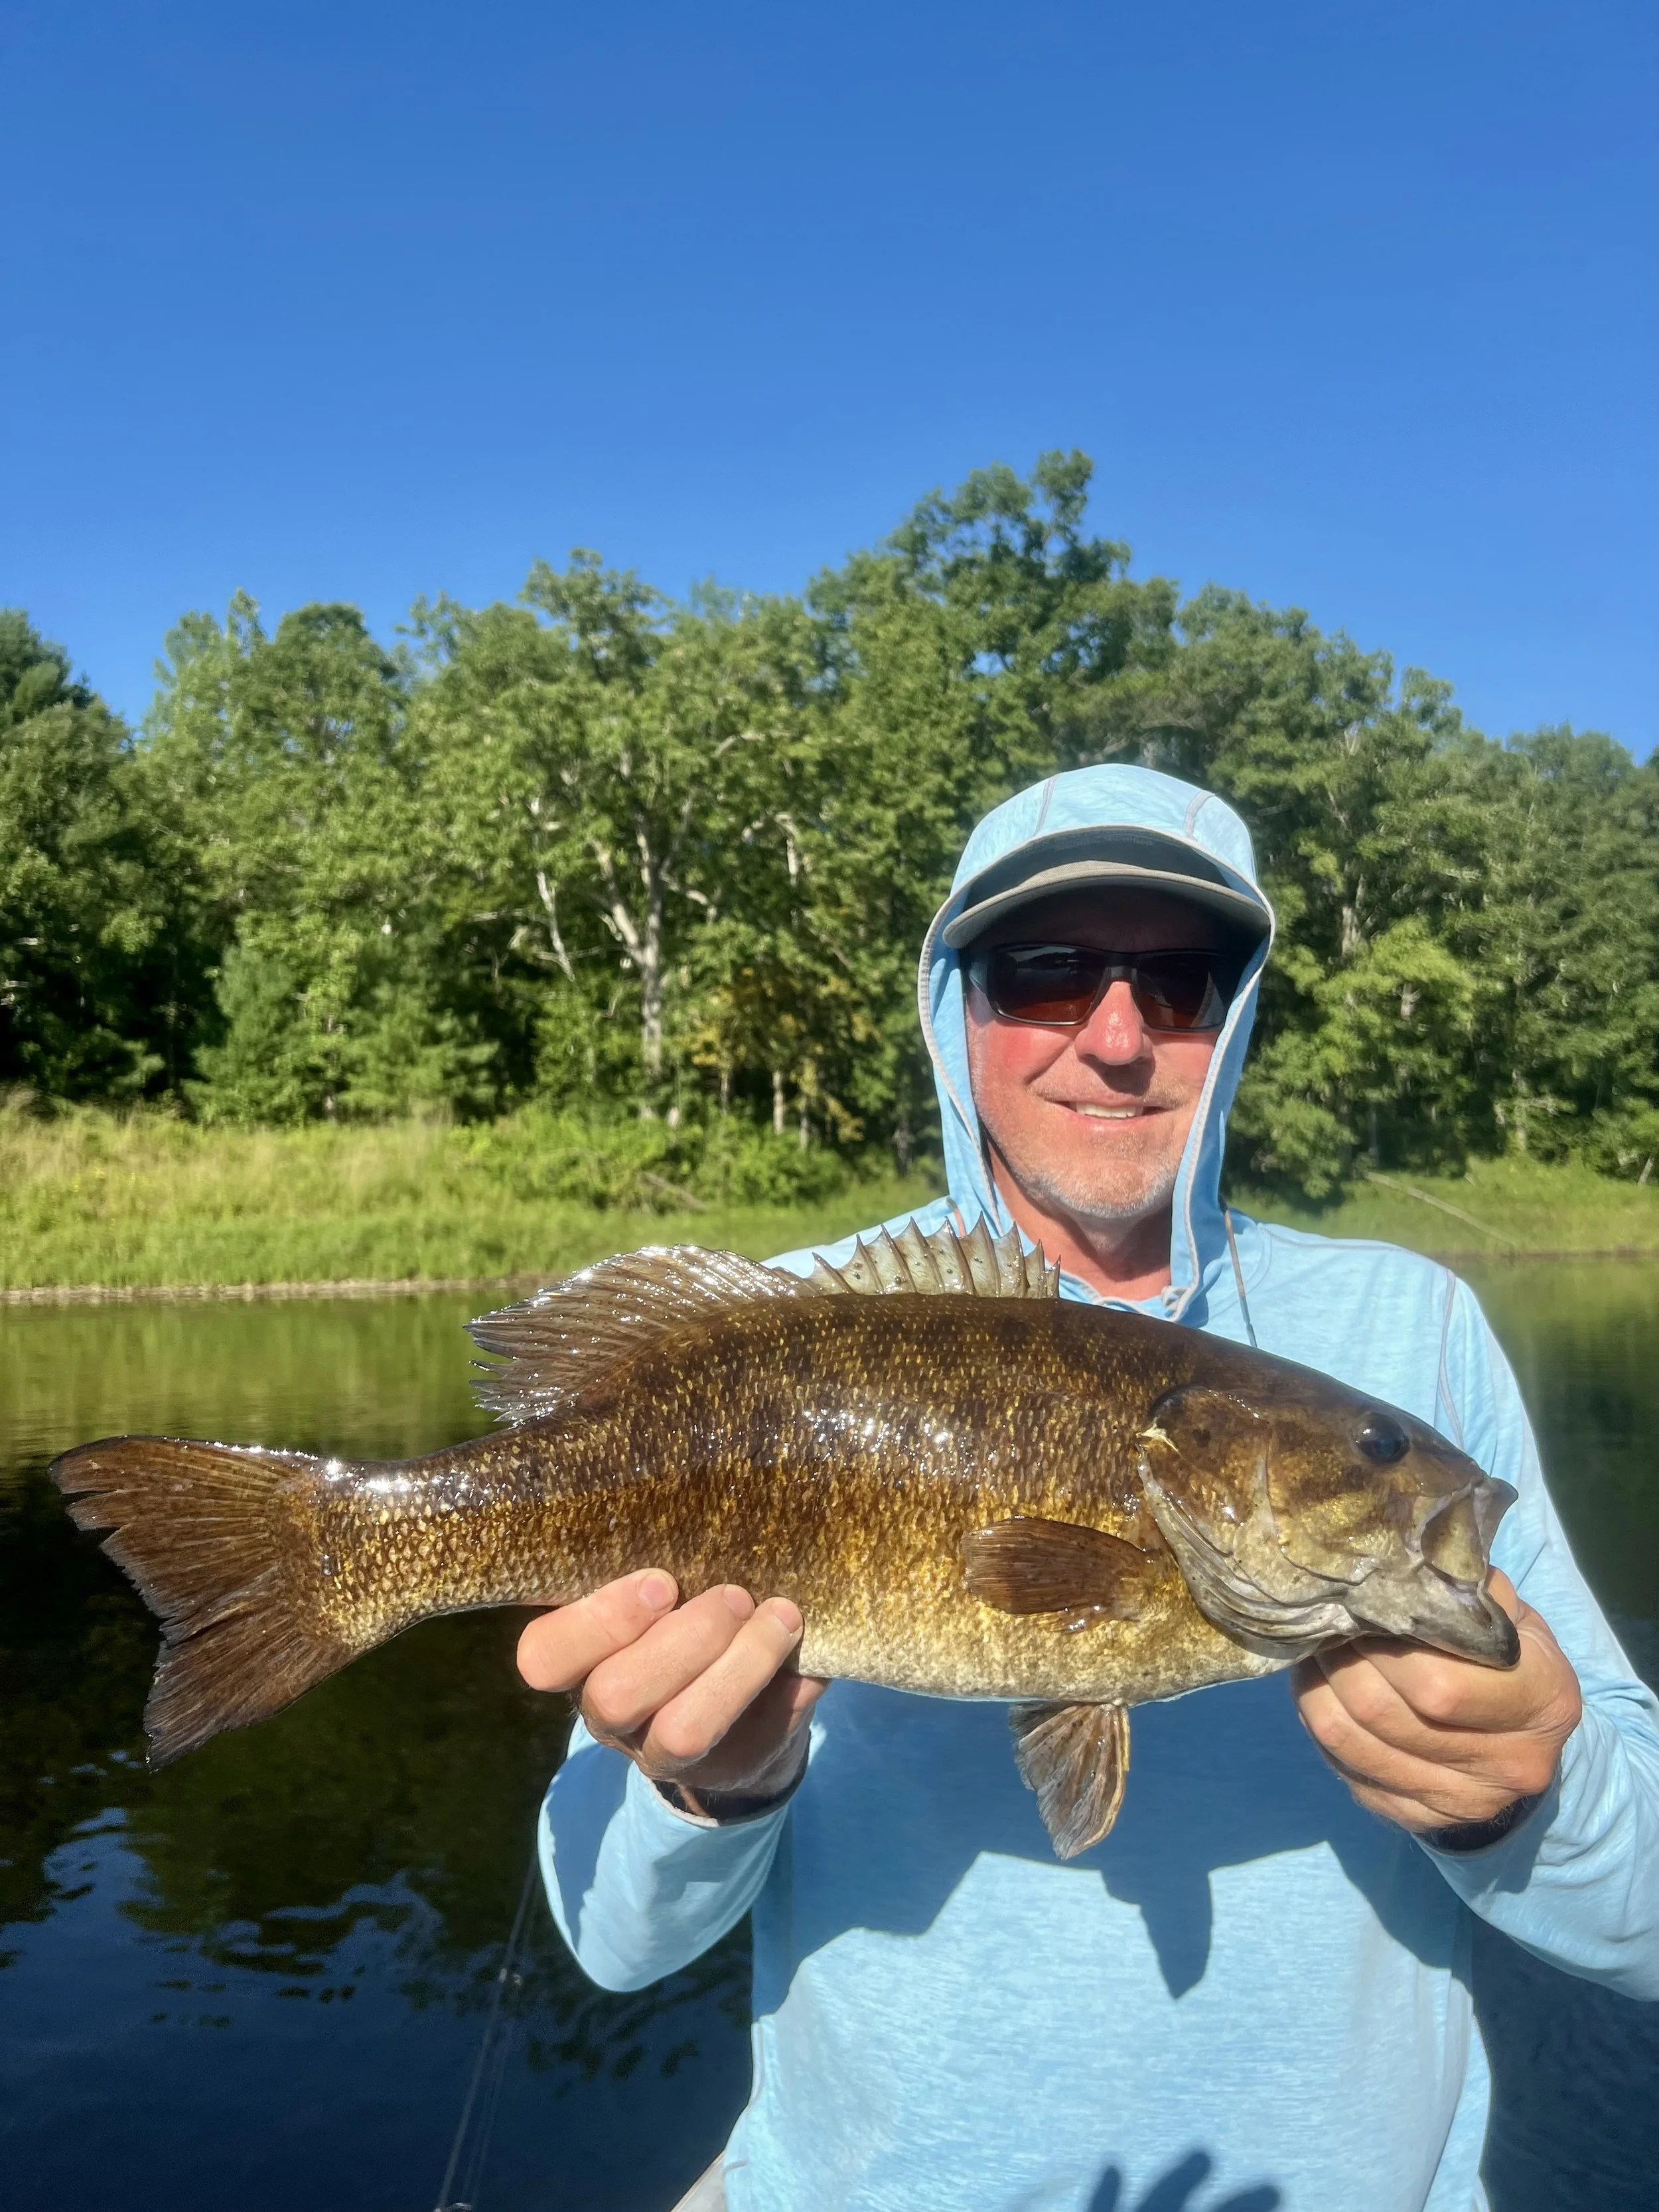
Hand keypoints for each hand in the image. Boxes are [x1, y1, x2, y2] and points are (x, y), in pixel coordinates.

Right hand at [517, 1569, 826, 1808]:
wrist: (741, 1692)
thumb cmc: (688, 1608)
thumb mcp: (664, 1585)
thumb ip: (661, 1552)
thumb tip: (706, 1490)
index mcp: (580, 1659)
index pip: (545, 1656)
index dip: (600, 1619)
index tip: (663, 1582)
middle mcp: (608, 1714)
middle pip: (615, 1695)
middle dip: (685, 1638)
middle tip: (735, 1595)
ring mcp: (662, 1751)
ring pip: (682, 1730)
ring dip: (740, 1665)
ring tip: (780, 1618)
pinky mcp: (725, 1768)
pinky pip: (752, 1739)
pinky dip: (785, 1684)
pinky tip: (799, 1644)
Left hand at [1293, 1572, 1582, 1834]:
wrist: (1523, 1739)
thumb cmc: (1509, 1657)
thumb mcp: (1508, 1615)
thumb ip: (1463, 1592)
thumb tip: (1393, 1564)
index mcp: (1544, 1702)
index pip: (1439, 1683)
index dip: (1383, 1645)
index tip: (1360, 1608)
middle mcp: (1511, 1764)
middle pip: (1384, 1712)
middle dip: (1340, 1660)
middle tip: (1324, 1622)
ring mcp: (1465, 1802)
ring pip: (1351, 1742)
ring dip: (1316, 1688)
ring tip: (1314, 1649)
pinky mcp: (1420, 1819)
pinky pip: (1345, 1770)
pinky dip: (1318, 1724)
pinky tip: (1320, 1690)